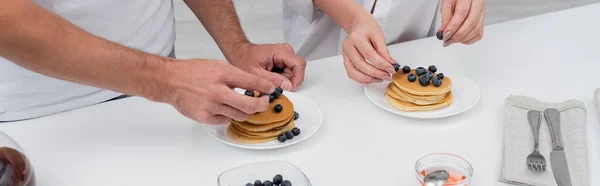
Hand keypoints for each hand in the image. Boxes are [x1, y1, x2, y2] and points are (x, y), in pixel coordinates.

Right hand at [159, 59, 274, 124]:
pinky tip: (225, 108)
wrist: (171, 81)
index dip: (265, 87)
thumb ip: (235, 76)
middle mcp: (217, 91)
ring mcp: (211, 106)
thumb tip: (256, 85)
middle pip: (251, 105)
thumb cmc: (194, 72)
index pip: (252, 82)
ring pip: (240, 115)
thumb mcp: (217, 65)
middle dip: (263, 104)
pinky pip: (226, 120)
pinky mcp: (204, 117)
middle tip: (264, 101)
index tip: (271, 89)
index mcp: (222, 74)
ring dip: (246, 110)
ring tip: (244, 104)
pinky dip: (229, 115)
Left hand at [230, 42, 305, 91]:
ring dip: (282, 80)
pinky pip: (288, 73)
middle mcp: (286, 51)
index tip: (290, 89)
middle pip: (296, 71)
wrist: (239, 54)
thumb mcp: (256, 73)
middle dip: (286, 81)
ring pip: (292, 74)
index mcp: (280, 51)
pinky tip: (269, 77)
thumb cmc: (244, 59)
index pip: (299, 64)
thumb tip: (288, 87)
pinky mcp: (283, 60)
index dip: (297, 79)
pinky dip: (280, 79)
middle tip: (272, 84)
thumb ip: (273, 80)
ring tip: (268, 79)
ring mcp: (285, 56)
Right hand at [342, 12, 395, 83]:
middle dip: (375, 73)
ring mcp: (345, 54)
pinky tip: (371, 78)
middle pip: (360, 64)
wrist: (358, 23)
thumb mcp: (379, 35)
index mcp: (356, 37)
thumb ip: (384, 51)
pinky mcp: (345, 60)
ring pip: (353, 72)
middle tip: (387, 76)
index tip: (392, 69)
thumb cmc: (367, 27)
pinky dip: (361, 79)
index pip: (369, 54)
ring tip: (380, 79)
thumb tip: (391, 65)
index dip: (381, 64)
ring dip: (367, 79)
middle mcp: (348, 46)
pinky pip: (351, 73)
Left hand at [438, 0, 485, 46]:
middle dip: (458, 35)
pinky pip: (479, 34)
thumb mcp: (447, 4)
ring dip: (463, 39)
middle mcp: (478, 4)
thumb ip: (445, 17)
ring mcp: (482, 13)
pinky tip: (460, 39)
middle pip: (471, 22)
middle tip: (448, 40)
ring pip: (477, 29)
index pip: (462, 13)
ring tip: (452, 40)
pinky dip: (469, 40)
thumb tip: (443, 32)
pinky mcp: (482, 20)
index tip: (445, 35)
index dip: (453, 26)